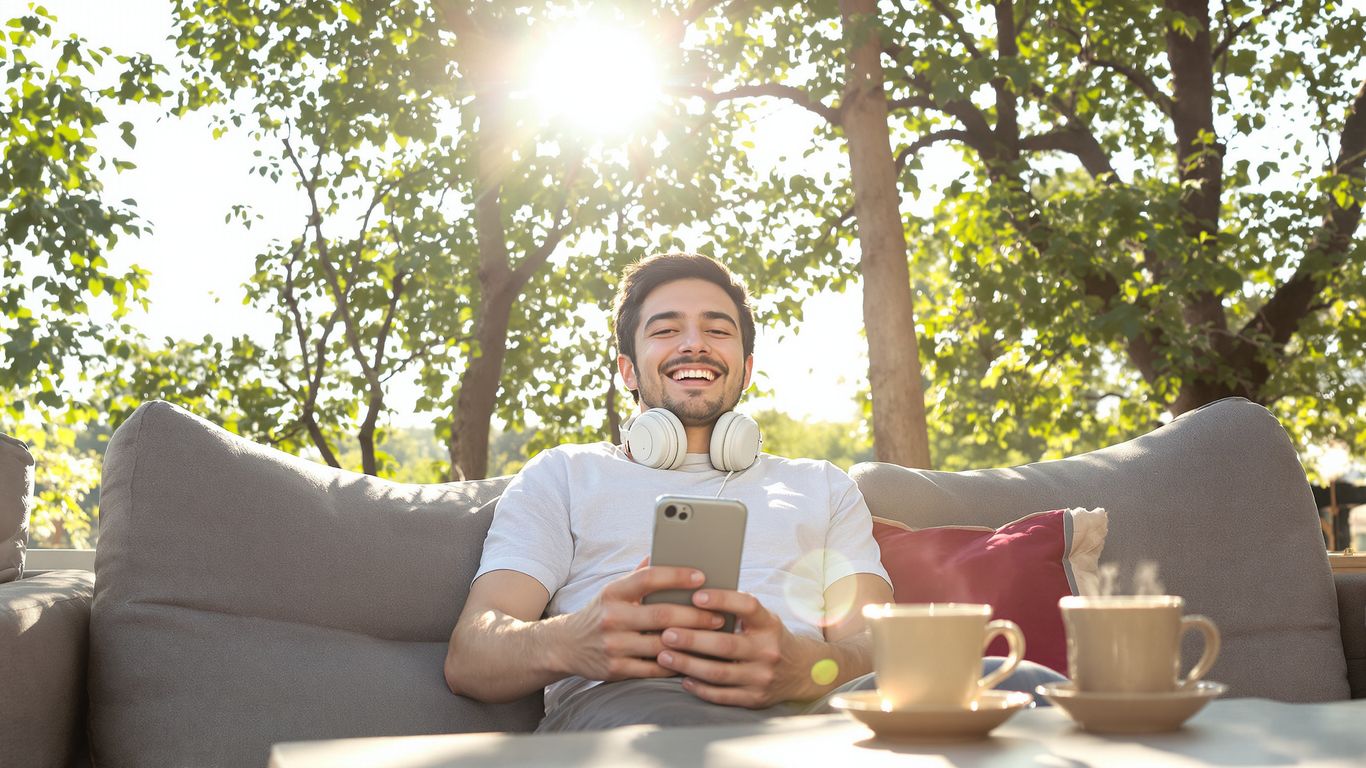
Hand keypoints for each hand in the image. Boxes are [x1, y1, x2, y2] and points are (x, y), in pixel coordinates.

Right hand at [558, 564, 725, 682]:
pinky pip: (655, 668)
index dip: (677, 576)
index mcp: (613, 592)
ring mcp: (613, 645)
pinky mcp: (616, 670)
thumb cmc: (600, 613)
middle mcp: (612, 617)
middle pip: (662, 615)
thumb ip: (639, 574)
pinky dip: (677, 663)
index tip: (701, 577)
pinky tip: (694, 658)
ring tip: (713, 638)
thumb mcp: (613, 590)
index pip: (648, 578)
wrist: (565, 646)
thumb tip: (664, 549)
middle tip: (719, 616)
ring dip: (692, 642)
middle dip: (695, 615)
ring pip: (662, 644)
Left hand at [655, 589, 810, 707]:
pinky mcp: (755, 698)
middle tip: (666, 633)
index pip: (747, 606)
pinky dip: (700, 688)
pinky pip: (723, 695)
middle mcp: (768, 650)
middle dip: (692, 639)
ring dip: (688, 664)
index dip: (722, 600)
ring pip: (719, 672)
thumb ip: (736, 610)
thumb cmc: (769, 637)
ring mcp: (762, 677)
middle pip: (726, 644)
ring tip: (665, 656)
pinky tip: (684, 680)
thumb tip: (693, 595)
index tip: (696, 596)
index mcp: (769, 624)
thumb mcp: (762, 619)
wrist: (801, 671)